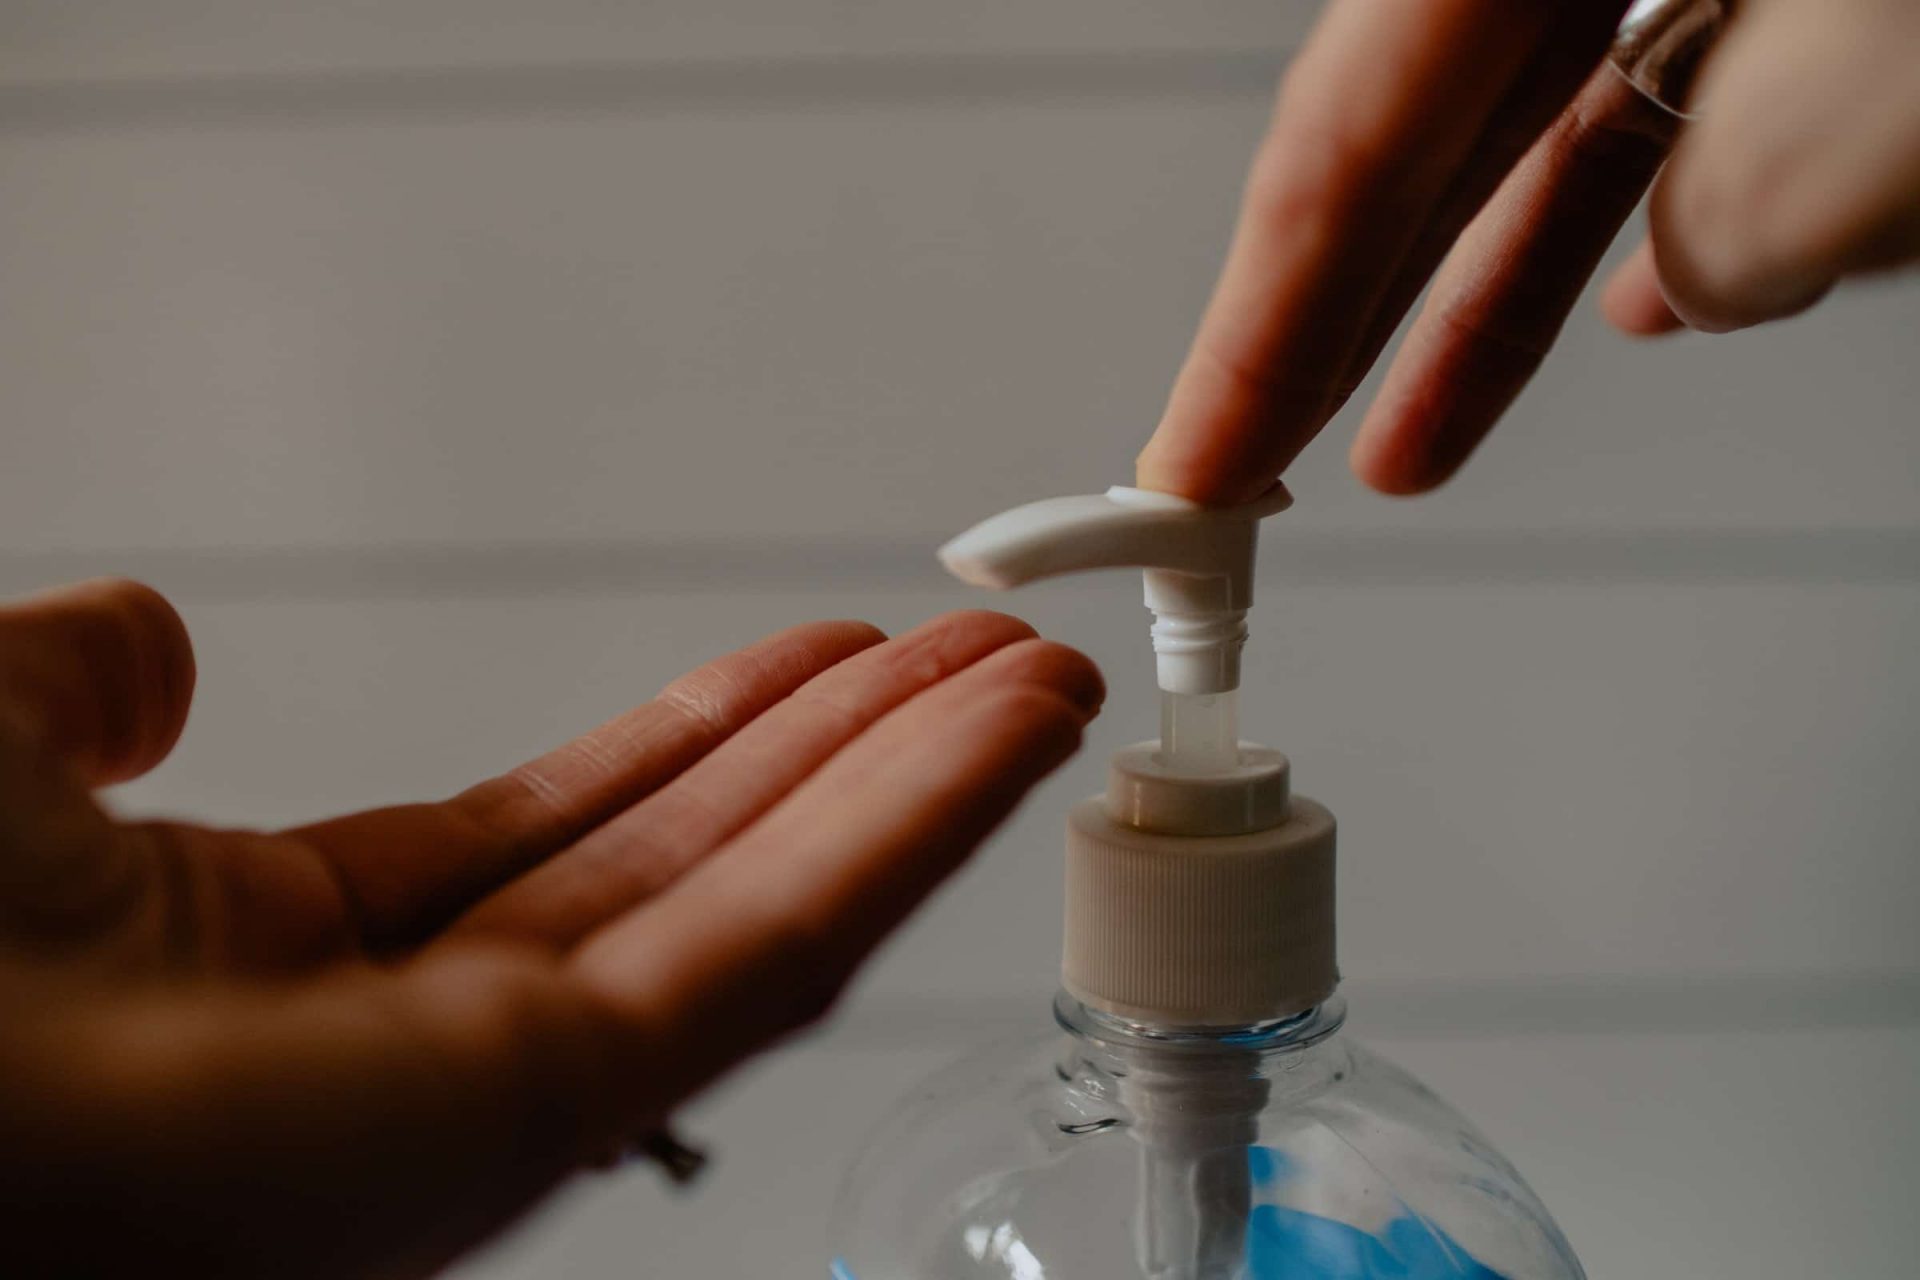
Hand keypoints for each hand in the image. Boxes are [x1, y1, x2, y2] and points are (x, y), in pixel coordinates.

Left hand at [0, 579, 1101, 1276]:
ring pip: (767, 914)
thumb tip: (154, 641)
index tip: (821, 659)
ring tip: (1036, 688)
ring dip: (918, 791)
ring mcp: (500, 1087)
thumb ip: (86, 691)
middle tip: (987, 655)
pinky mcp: (545, 1111)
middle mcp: (422, 1034)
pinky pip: (767, 956)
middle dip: (858, 755)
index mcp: (297, 952)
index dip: (710, 736)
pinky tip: (996, 744)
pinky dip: (903, 838)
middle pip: (701, 868)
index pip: (566, 834)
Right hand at [1136, 0, 1919, 501]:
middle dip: (1310, 327)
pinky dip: (1626, 209)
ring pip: (1528, 124)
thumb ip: (1783, 170)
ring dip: (1465, 300)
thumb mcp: (1895, 33)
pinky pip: (1653, 85)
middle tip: (1223, 481)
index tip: (1185, 467)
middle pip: (1396, 132)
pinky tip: (1624, 310)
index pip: (1351, 136)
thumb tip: (1696, 282)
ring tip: (1399, 458)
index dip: (1255, 328)